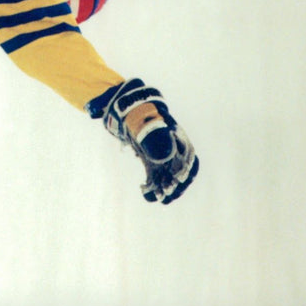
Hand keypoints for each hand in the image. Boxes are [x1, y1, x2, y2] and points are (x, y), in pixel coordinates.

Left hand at [87, 78, 198, 203]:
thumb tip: (166, 156)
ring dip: (167, 187)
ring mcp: (160, 153)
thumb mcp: (139, 121)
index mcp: (172, 131)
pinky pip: (156, 176)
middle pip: (181, 166)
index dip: (187, 167)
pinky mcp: (150, 161)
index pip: (187, 152)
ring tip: (160, 198)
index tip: (178, 178)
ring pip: (169, 174)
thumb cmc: (130, 111)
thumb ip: (152, 135)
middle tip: (168, 194)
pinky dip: (153, 186)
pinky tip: (145, 192)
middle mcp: (169, 143)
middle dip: (178, 182)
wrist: (117, 107)